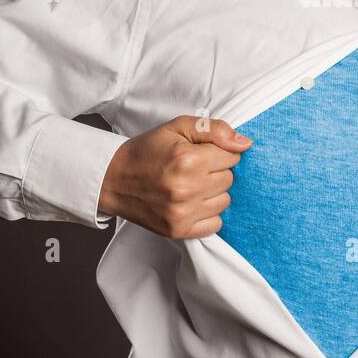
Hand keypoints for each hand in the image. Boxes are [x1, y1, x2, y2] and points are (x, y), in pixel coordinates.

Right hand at [99, 115, 252, 238]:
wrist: (113, 179)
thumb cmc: (147, 151)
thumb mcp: (177, 127)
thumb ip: (214, 130)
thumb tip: (245, 144)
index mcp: (187, 160)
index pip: (231, 157)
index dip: (218, 153)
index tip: (201, 154)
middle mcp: (186, 189)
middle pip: (229, 179)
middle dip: (215, 171)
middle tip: (193, 169)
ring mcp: (182, 213)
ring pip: (225, 201)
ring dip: (213, 192)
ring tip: (192, 185)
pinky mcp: (178, 230)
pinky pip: (215, 224)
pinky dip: (207, 213)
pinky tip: (192, 203)